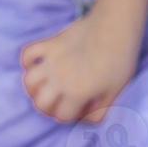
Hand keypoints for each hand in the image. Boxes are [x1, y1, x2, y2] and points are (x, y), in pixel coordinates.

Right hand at [19, 8, 139, 124]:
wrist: (115, 25)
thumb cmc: (120, 59)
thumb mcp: (116, 91)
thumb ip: (102, 111)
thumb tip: (88, 120)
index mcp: (76, 93)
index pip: (61, 116)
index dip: (70, 116)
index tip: (79, 109)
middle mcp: (59, 79)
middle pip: (40, 103)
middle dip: (48, 107)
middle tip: (60, 102)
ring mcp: (51, 61)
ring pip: (29, 81)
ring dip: (34, 88)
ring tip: (45, 87)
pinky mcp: (49, 44)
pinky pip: (27, 54)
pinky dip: (28, 62)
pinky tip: (39, 65)